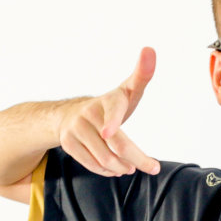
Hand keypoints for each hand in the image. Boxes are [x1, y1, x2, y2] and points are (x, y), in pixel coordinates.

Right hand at [58, 47, 159, 176]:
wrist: (69, 115)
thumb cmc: (108, 105)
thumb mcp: (127, 91)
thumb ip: (142, 74)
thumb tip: (150, 49)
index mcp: (109, 100)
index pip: (113, 109)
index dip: (111, 121)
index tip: (108, 132)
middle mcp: (89, 112)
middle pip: (116, 144)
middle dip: (136, 159)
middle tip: (152, 168)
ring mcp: (76, 129)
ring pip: (104, 158)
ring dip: (122, 167)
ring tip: (130, 167)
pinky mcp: (68, 143)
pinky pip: (92, 165)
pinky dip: (106, 171)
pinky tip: (115, 169)